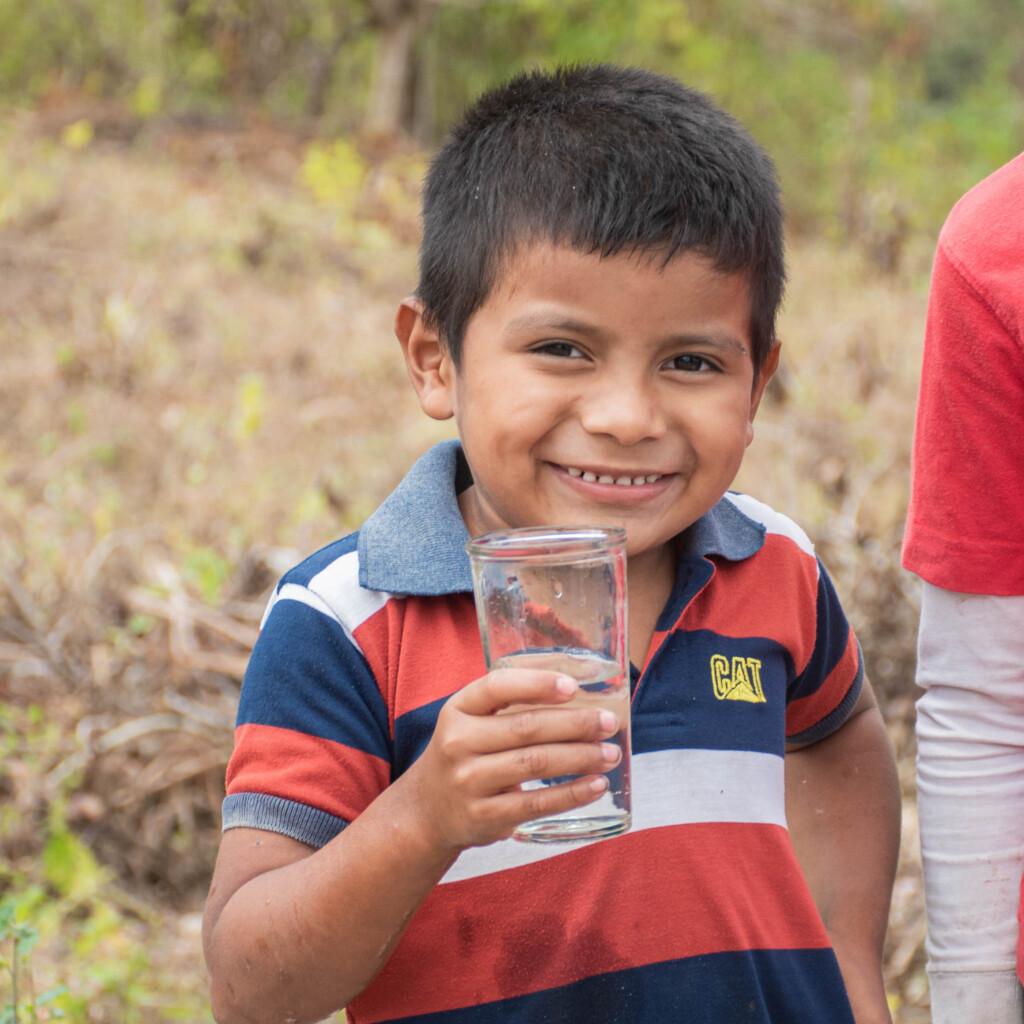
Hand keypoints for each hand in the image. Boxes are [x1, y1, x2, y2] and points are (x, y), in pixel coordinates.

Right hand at [405, 668, 622, 851]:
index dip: (537, 683)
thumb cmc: (465, 753)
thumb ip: (510, 704)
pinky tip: (596, 785)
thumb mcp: (470, 720)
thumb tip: (578, 691)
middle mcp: (458, 742)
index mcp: (458, 708)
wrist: (428, 809)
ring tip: (610, 753)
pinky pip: (535, 804)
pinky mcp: (483, 817)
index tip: (573, 686)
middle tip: (609, 723)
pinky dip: (571, 795)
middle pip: (526, 727)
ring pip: (535, 764)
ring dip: (581, 757)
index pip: (497, 686)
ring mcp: (468, 782)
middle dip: (576, 724)